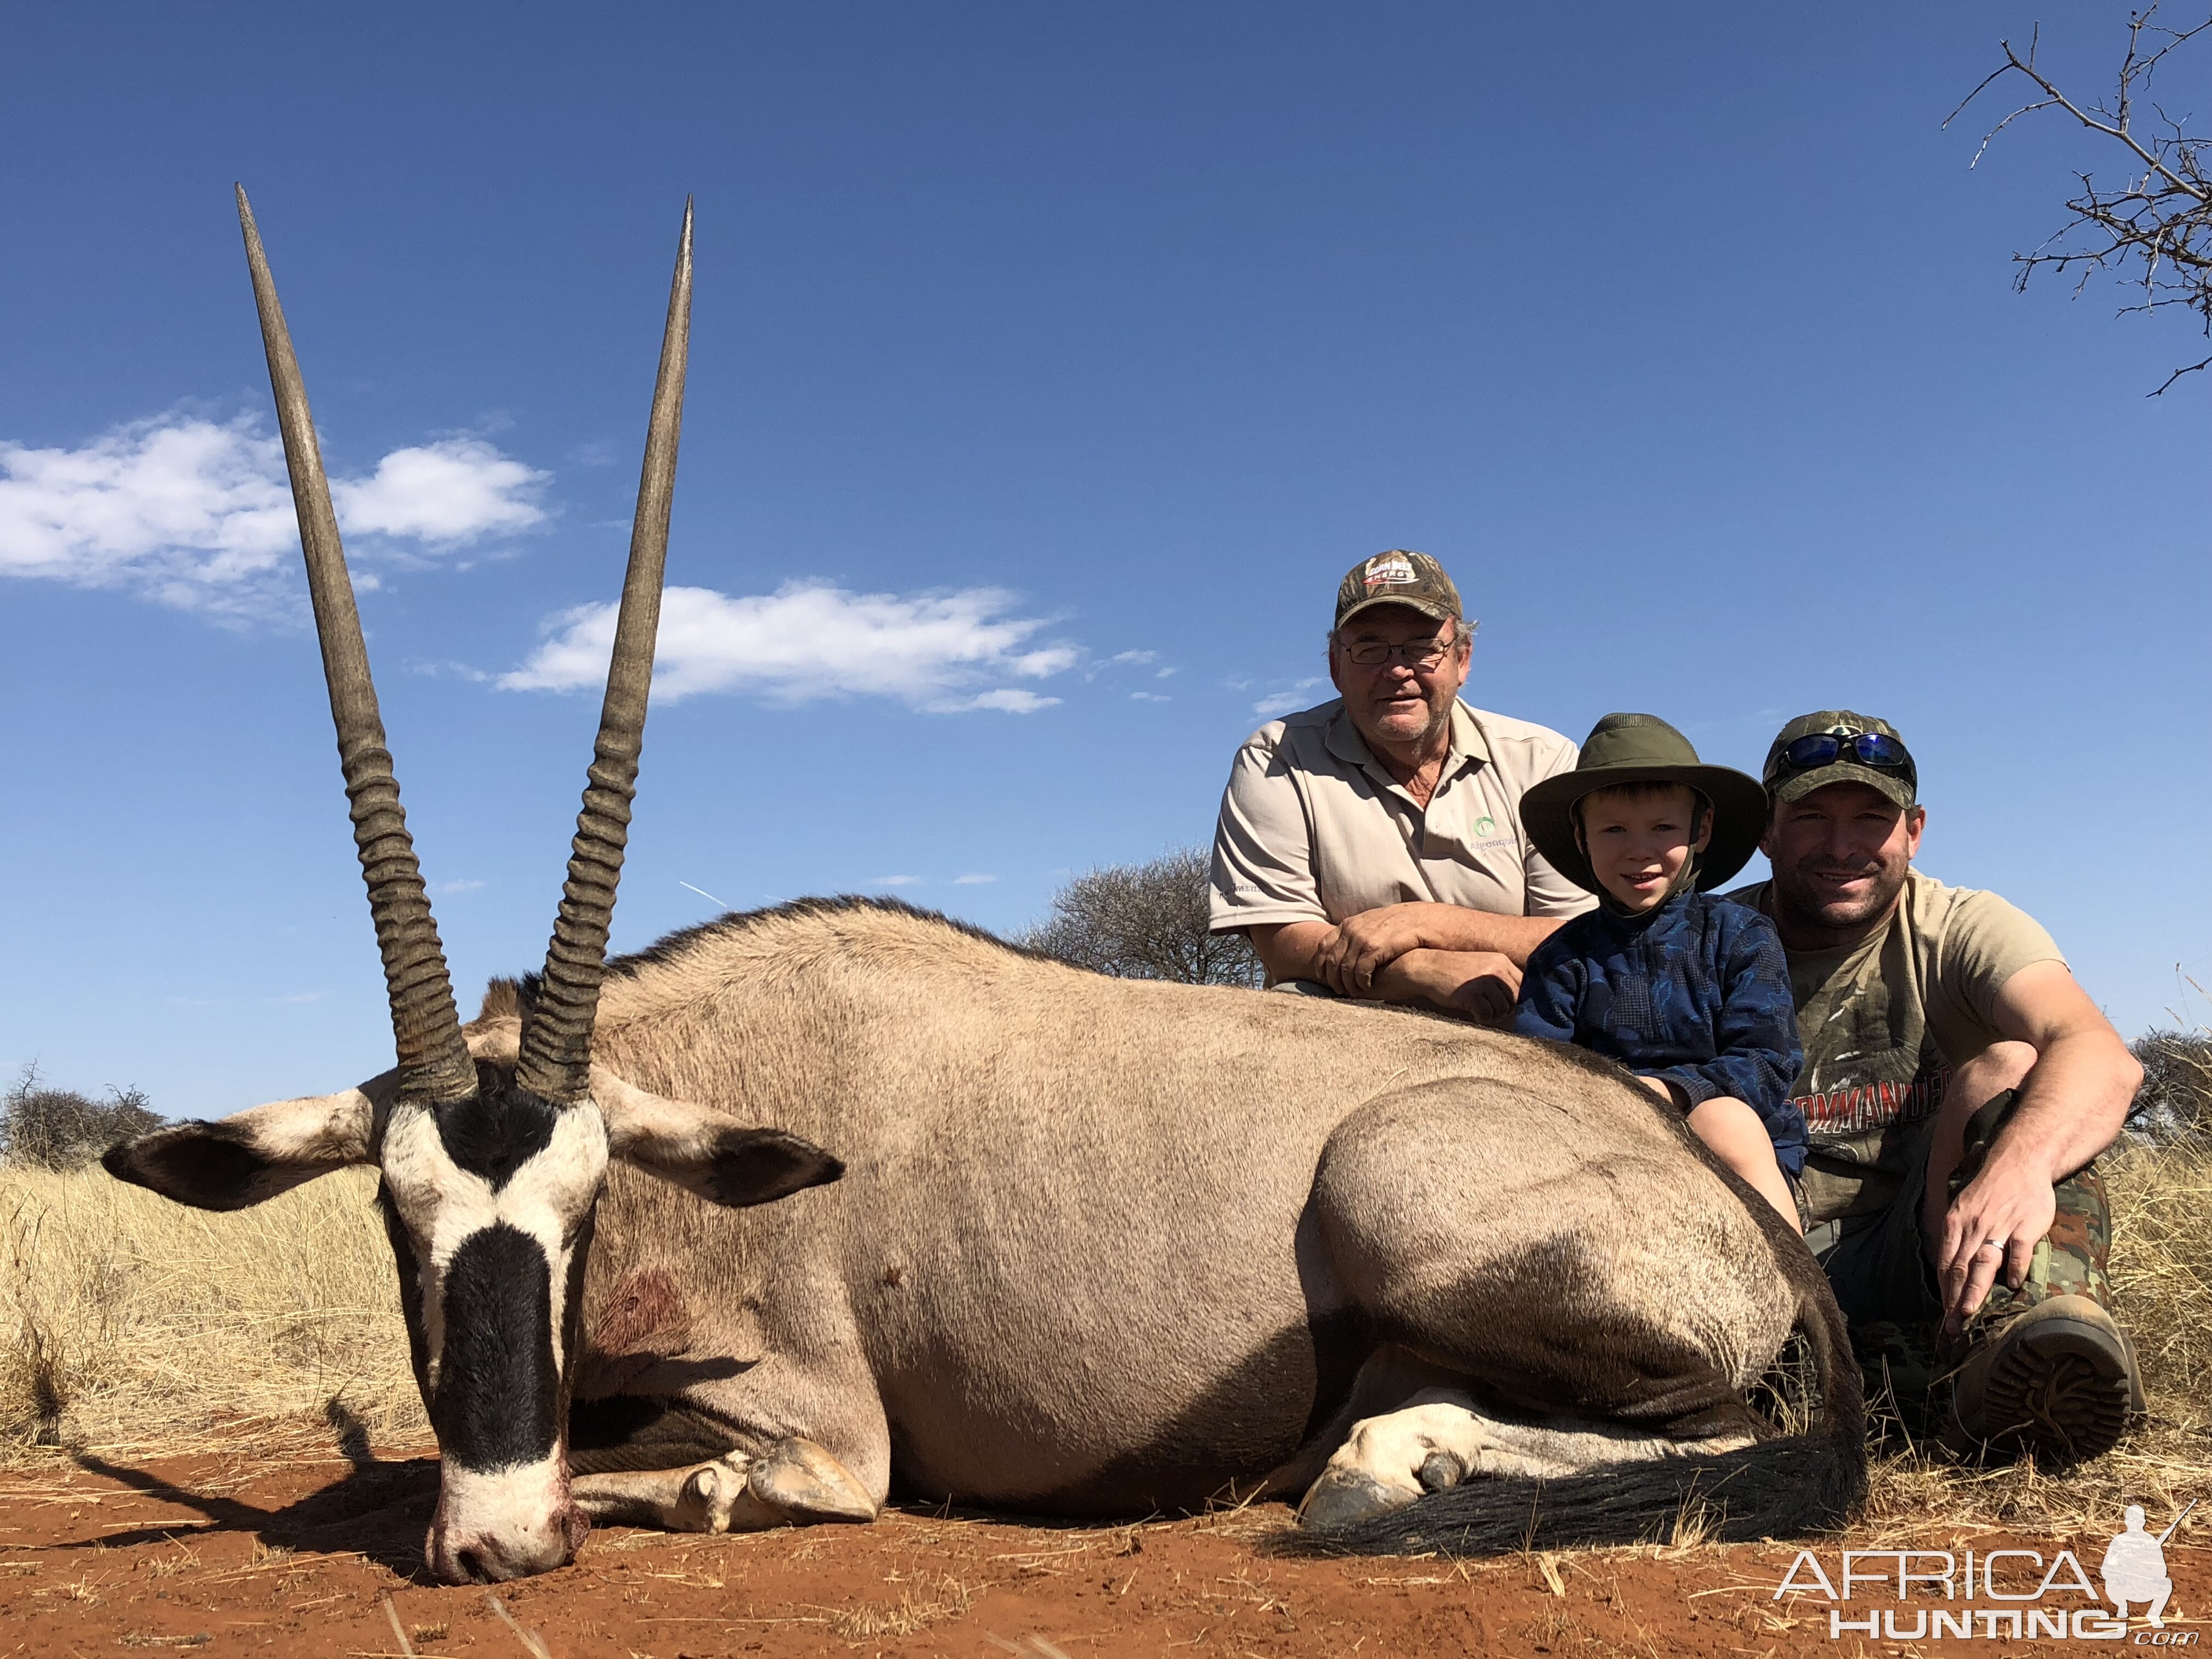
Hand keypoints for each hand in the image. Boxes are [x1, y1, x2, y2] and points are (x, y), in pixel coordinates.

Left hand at [1312, 906, 1431, 995]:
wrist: (1425, 919)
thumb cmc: (1401, 924)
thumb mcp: (1373, 922)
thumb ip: (1358, 932)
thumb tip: (1346, 948)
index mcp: (1349, 923)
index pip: (1323, 946)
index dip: (1320, 965)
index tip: (1323, 978)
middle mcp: (1352, 930)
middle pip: (1331, 960)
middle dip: (1332, 979)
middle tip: (1338, 991)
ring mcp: (1363, 938)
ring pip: (1344, 968)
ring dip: (1346, 984)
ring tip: (1352, 992)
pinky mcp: (1376, 948)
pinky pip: (1360, 971)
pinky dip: (1360, 982)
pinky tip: (1367, 987)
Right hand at [1386, 949, 1519, 1025]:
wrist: (1427, 967)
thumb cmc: (1453, 970)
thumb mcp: (1481, 966)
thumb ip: (1499, 977)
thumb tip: (1517, 1001)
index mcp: (1501, 960)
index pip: (1522, 983)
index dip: (1515, 997)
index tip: (1503, 1003)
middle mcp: (1495, 969)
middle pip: (1515, 998)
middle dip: (1505, 1008)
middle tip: (1490, 1010)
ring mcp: (1483, 981)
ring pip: (1502, 1008)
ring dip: (1493, 1015)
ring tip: (1480, 1012)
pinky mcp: (1471, 994)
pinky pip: (1487, 1015)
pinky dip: (1482, 1019)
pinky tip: (1473, 1014)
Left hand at [1930, 1150, 2054, 1334]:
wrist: (2019, 1160)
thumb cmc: (1990, 1190)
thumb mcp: (1963, 1208)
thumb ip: (1958, 1238)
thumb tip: (1951, 1271)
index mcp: (1955, 1222)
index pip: (1946, 1263)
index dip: (1944, 1291)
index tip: (1944, 1316)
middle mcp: (1973, 1225)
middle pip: (1960, 1267)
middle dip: (1955, 1299)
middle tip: (1953, 1327)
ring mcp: (2000, 1224)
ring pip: (1983, 1262)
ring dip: (1975, 1290)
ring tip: (1970, 1313)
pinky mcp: (2027, 1224)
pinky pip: (2019, 1249)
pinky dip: (2015, 1268)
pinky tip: (2012, 1286)